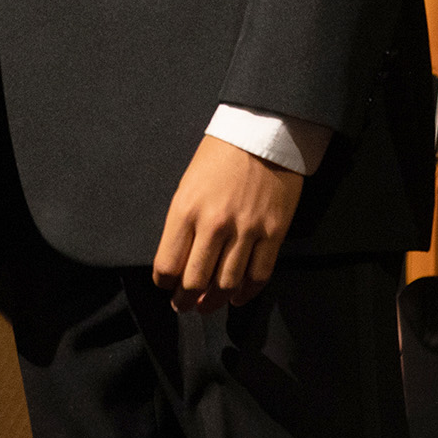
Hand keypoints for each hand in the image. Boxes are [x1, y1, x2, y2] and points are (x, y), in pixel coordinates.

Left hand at [151, 135, 304, 313]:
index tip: (166, 285)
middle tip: (185, 304)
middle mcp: (214, 224)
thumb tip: (183, 258)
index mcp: (186, 209)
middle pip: (195, 281)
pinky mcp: (273, 233)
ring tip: (209, 304)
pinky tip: (237, 296)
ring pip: (226, 284)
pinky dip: (246, 293)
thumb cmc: (220, 155)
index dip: (164, 283)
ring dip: (215, 301)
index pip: (167, 264)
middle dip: (186, 300)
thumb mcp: (188, 183)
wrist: (263, 133)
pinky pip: (258, 275)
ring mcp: (246, 230)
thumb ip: (183, 222)